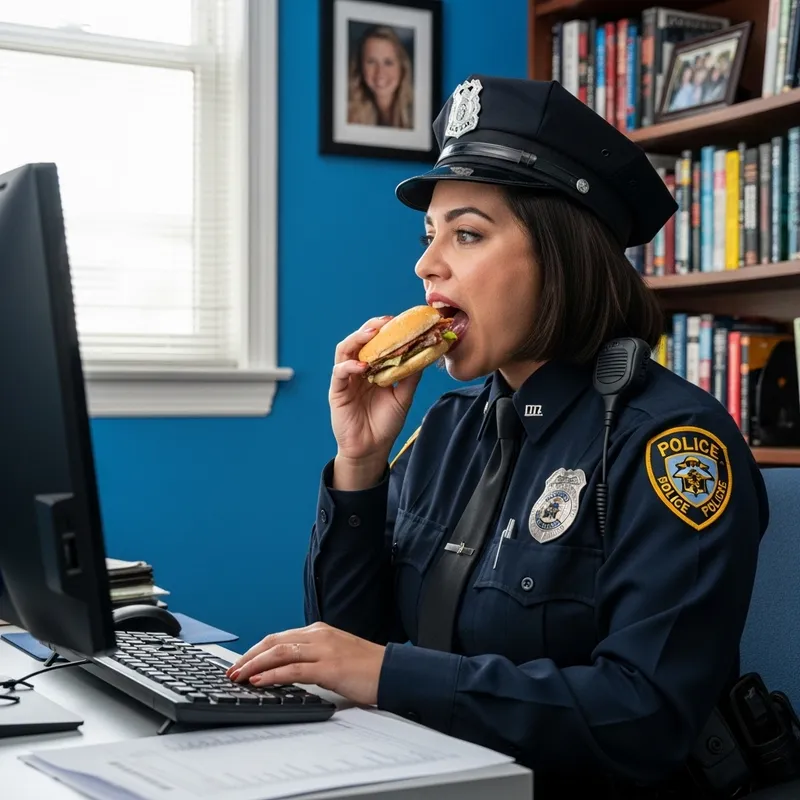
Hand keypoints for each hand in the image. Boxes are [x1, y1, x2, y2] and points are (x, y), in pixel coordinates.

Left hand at [225, 622, 385, 706]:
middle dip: (248, 657)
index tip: (240, 664)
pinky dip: (272, 674)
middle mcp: (319, 635)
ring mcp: (324, 649)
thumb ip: (313, 659)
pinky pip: (294, 668)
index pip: (279, 638)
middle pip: (273, 642)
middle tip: (231, 671)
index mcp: (319, 631)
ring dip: (254, 665)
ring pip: (279, 652)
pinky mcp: (329, 666)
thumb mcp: (335, 657)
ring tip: (238, 677)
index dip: (256, 651)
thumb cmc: (367, 669)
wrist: (393, 672)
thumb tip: (286, 672)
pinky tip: (259, 681)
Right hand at [330, 316, 421, 469]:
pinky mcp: (337, 391)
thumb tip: (424, 354)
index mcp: (373, 369)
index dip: (385, 331)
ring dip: (357, 339)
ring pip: (345, 350)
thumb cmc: (385, 424)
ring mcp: (346, 379)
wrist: (372, 449)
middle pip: (359, 341)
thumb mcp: (403, 398)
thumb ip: (410, 377)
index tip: (399, 321)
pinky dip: (349, 365)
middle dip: (370, 328)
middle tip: (385, 322)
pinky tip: (362, 366)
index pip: (376, 343)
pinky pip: (339, 372)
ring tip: (372, 334)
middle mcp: (358, 370)